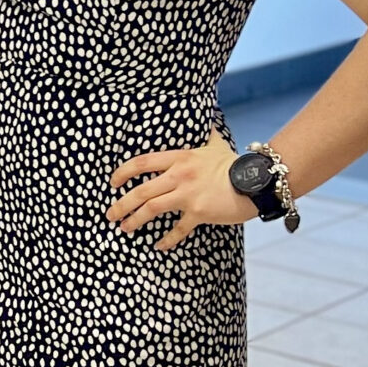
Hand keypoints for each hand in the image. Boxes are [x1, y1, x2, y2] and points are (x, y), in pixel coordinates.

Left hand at [108, 137, 256, 250]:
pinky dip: (167, 239)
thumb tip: (208, 120)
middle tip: (110, 214)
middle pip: (140, 190)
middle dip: (121, 204)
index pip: (141, 163)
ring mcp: (188, 194)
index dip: (123, 173)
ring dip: (134, 220)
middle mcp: (179, 175)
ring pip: (151, 208)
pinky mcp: (199, 212)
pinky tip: (158, 246)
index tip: (112, 183)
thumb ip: (206, 135)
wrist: (257, 180)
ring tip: (125, 228)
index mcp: (179, 158)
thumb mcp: (216, 144)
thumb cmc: (235, 162)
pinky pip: (178, 229)